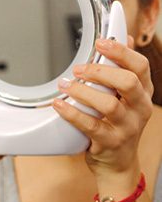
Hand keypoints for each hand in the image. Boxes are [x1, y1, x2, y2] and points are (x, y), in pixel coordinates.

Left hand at [53, 36, 152, 179]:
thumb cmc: (118, 126)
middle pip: (128, 82)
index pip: (140, 66)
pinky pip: (90, 125)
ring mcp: (127, 127)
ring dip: (84, 91)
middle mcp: (140, 109)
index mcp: (143, 94)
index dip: (122, 52)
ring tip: (65, 85)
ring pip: (109, 104)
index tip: (101, 43)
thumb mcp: (126, 98)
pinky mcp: (110, 142)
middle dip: (101, 71)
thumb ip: (123, 70)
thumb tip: (125, 38)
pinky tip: (59, 105)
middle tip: (78, 69)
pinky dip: (72, 113)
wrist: (117, 164)